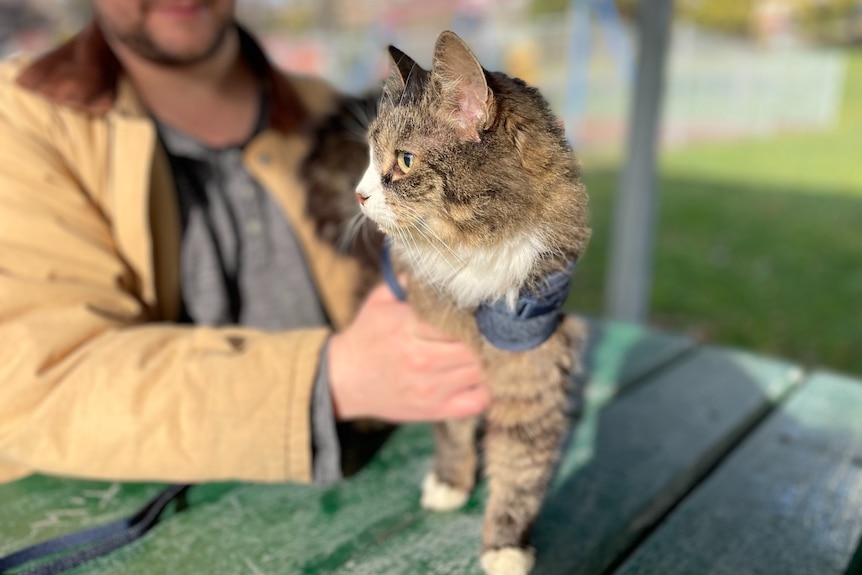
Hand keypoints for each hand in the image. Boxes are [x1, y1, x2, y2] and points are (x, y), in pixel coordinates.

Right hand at [328, 283, 489, 421]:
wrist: (343, 380)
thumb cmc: (366, 336)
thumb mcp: (381, 300)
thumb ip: (409, 282)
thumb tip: (438, 267)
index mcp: (409, 328)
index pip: (461, 319)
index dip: (477, 314)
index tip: (481, 310)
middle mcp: (422, 359)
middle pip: (475, 346)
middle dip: (486, 337)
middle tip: (490, 330)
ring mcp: (430, 388)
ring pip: (481, 371)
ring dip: (489, 361)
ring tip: (487, 351)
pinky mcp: (435, 410)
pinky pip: (477, 401)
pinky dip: (485, 389)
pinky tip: (478, 377)